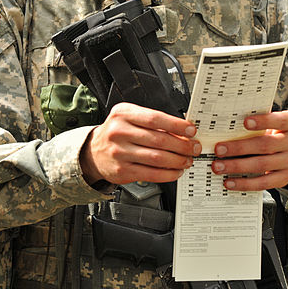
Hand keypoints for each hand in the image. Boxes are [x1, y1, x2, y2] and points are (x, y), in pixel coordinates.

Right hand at [80, 102, 200, 184]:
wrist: (93, 152)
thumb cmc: (116, 132)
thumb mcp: (129, 117)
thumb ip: (152, 121)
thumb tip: (182, 129)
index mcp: (123, 114)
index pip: (154, 118)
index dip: (176, 125)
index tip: (191, 130)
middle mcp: (119, 132)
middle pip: (159, 139)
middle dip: (182, 145)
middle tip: (194, 147)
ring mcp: (120, 153)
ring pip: (157, 158)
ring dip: (178, 160)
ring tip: (187, 160)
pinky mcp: (122, 171)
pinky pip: (151, 174)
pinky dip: (168, 174)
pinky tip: (175, 171)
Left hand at [211, 110, 287, 190]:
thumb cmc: (278, 132)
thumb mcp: (275, 122)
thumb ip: (259, 122)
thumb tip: (228, 126)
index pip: (279, 120)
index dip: (263, 121)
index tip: (245, 122)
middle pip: (265, 145)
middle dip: (239, 148)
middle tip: (219, 150)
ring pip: (262, 165)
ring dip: (237, 166)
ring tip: (219, 166)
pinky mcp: (284, 178)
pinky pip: (263, 183)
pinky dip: (244, 183)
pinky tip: (230, 181)